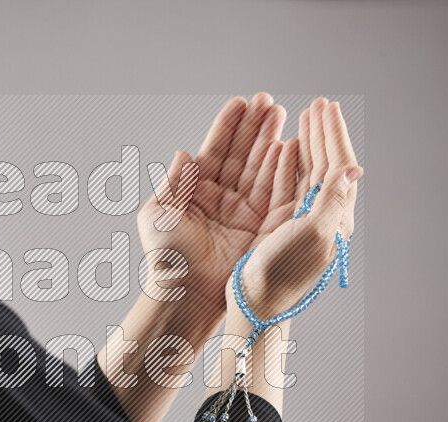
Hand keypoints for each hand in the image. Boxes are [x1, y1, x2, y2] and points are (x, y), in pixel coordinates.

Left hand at [137, 93, 297, 321]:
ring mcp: (241, 210)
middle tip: (269, 101)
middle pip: (241, 154)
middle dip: (255, 127)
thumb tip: (183, 153)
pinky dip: (281, 168)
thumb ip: (173, 182)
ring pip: (259, 168)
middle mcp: (220, 197)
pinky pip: (273, 191)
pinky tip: (288, 145)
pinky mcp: (259, 225)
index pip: (214, 150)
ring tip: (282, 114)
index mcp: (195, 190)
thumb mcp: (159, 214)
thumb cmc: (166, 258)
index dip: (228, 127)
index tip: (240, 102)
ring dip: (271, 140)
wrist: (185, 293)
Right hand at [227, 97, 363, 321]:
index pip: (338, 165)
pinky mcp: (281, 223)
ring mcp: (302, 219)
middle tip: (318, 104)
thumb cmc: (281, 273)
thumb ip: (333, 202)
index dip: (333, 135)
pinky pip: (289, 184)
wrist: (256, 301)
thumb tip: (353, 169)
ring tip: (304, 118)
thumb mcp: (311, 237)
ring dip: (308, 142)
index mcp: (334, 217)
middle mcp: (322, 216)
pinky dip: (288, 162)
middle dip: (323, 132)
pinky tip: (286, 148)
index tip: (326, 108)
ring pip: (308, 171)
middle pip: (326, 163)